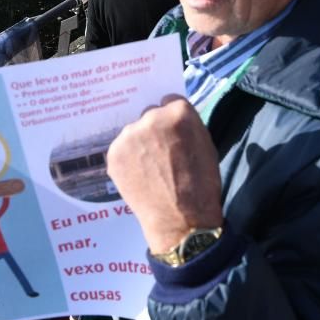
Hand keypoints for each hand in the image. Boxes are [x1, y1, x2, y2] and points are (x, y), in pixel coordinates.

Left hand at [107, 96, 222, 253]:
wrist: (181, 219)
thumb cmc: (202, 183)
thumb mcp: (206, 144)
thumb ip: (188, 125)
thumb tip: (174, 120)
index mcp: (179, 112)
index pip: (170, 101)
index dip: (172, 118)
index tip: (173, 132)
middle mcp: (151, 117)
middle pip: (149, 114)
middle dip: (155, 129)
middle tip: (161, 153)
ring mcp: (129, 135)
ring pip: (133, 132)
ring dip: (139, 144)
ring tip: (149, 168)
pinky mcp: (113, 154)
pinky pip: (121, 149)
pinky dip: (127, 159)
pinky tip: (138, 175)